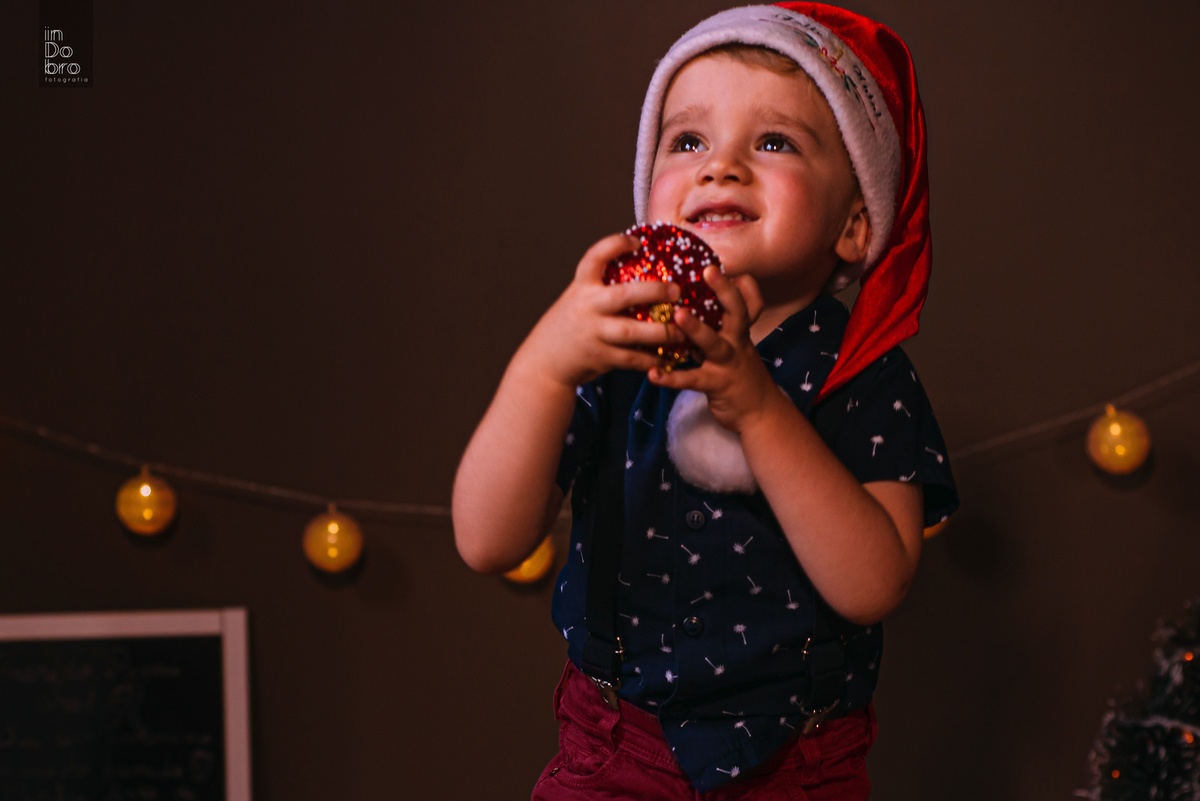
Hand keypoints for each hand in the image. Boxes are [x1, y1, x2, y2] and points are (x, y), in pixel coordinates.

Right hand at [518, 233, 686, 388]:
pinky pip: (631, 358)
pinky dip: (651, 359)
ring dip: (660, 332)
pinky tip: (668, 357)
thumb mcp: (580, 297)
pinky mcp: (600, 357)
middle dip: (654, 292)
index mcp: (582, 286)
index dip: (616, 245)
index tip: (637, 242)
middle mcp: (587, 307)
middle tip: (677, 291)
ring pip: (631, 332)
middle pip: (624, 295)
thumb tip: (643, 265)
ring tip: (681, 331)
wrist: (546, 361)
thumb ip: (603, 286)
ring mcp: (593, 333)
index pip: (595, 257)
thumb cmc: (572, 323)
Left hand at [646, 266, 779, 432]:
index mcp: (740, 330)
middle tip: (710, 270)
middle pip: (737, 311)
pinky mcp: (718, 385)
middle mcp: (737, 341)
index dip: (740, 283)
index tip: (718, 263)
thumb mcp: (736, 345)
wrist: (759, 412)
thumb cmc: (740, 372)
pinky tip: (653, 374)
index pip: (749, 300)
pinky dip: (673, 378)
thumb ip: (719, 324)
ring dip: (696, 329)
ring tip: (677, 316)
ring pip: (714, 343)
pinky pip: (693, 380)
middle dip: (725, 290)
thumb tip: (691, 300)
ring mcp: (728, 363)